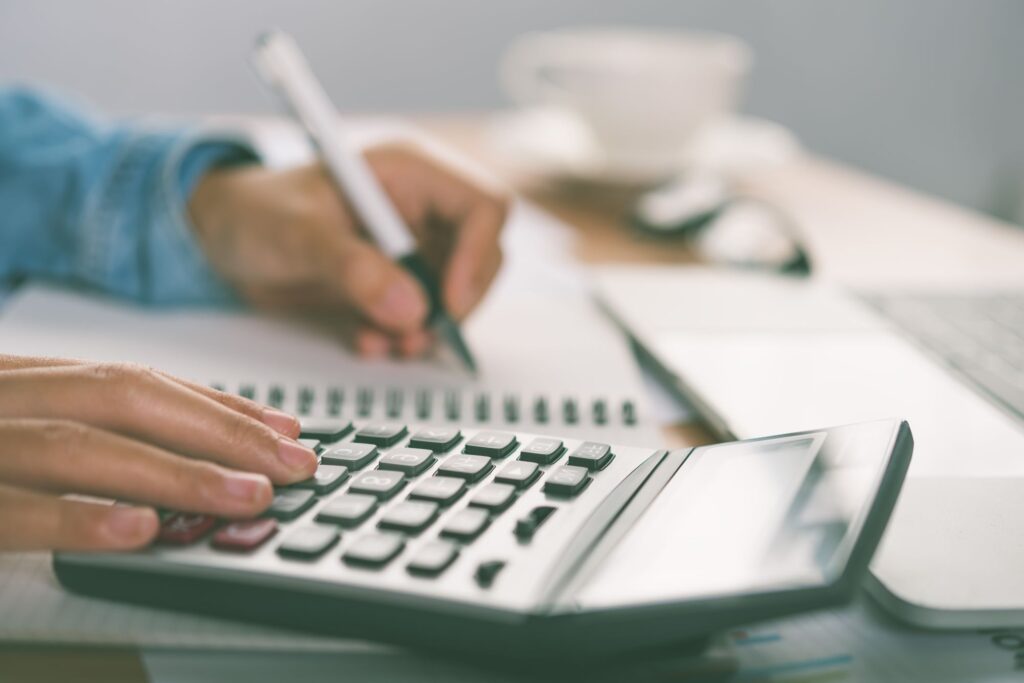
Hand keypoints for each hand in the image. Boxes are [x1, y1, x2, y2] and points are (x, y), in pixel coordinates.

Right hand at [0, 355, 316, 551]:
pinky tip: (143, 528)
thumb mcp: (17, 420)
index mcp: (23, 379)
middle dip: (221, 432)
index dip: (221, 407)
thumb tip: (201, 453)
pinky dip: (82, 519)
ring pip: (81, 448)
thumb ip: (88, 427)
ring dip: (176, 473)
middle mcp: (4, 399)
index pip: (139, 383)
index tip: (287, 430)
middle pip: (125, 399)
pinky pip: (16, 510)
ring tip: (248, 496)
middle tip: (293, 465)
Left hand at [189, 144, 508, 357]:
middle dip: (456, 302)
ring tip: (386, 343)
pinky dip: (403, 336)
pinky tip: (368, 341)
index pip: (482, 207)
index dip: (477, 256)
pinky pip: (423, 315)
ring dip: (428, 327)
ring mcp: (411, 248)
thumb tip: (411, 309)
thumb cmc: (253, 213)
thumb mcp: (297, 235)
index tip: (449, 302)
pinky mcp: (395, 282)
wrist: (222, 238)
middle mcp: (420, 209)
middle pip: (482, 256)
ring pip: (456, 294)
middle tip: (418, 332)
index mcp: (408, 174)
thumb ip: (353, 268)